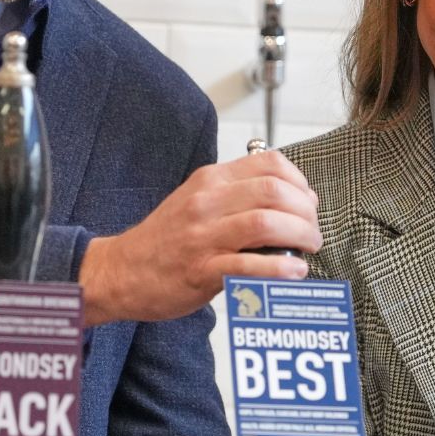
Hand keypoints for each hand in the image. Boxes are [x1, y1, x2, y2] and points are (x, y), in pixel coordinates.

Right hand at [78, 150, 321, 324]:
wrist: (122, 270)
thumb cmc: (165, 239)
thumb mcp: (197, 199)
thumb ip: (237, 195)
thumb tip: (290, 201)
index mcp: (210, 180)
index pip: (269, 164)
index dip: (300, 183)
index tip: (307, 203)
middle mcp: (207, 202)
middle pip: (274, 192)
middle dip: (306, 212)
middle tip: (312, 232)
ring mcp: (203, 236)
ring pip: (266, 223)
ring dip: (299, 236)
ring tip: (307, 249)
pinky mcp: (201, 270)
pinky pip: (249, 264)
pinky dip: (280, 268)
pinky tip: (293, 271)